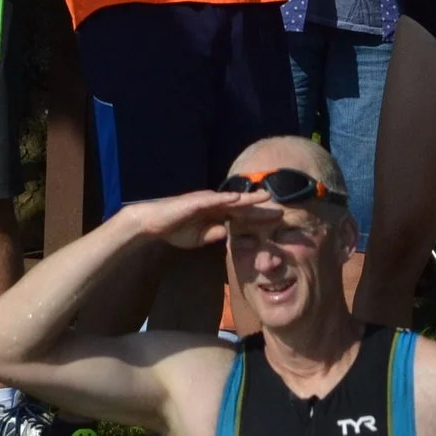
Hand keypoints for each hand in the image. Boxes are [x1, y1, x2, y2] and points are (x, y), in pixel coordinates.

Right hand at [127, 188, 273, 249]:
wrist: (154, 223)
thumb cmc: (176, 229)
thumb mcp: (199, 238)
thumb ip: (214, 235)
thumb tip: (228, 234)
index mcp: (217, 214)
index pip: (242, 216)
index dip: (258, 217)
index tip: (276, 221)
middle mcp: (214, 204)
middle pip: (242, 205)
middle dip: (260, 207)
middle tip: (281, 209)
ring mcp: (206, 200)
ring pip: (231, 199)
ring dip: (249, 198)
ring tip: (266, 197)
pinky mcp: (196, 200)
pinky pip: (213, 199)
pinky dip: (226, 198)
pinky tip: (238, 198)